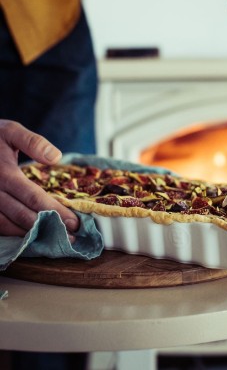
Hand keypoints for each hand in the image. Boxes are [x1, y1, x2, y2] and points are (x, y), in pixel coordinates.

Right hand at [0, 120, 79, 235]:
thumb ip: (33, 142)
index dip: (55, 211)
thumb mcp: (10, 131)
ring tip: (53, 239)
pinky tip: (29, 237)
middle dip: (48, 228)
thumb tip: (56, 157)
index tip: (74, 222)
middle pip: (22, 215)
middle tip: (71, 237)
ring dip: (30, 235)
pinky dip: (12, 234)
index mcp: (4, 173)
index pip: (33, 197)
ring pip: (7, 226)